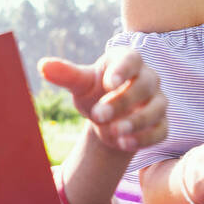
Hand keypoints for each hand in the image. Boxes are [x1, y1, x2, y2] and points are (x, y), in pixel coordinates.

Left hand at [40, 48, 166, 152]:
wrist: (106, 118)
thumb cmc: (94, 92)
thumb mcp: (79, 84)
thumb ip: (66, 74)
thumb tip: (43, 65)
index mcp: (128, 60)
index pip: (131, 59)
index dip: (123, 70)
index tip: (110, 83)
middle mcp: (148, 78)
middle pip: (144, 86)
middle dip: (122, 101)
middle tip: (98, 115)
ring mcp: (158, 101)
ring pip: (155, 110)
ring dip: (135, 122)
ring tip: (114, 132)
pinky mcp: (161, 124)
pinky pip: (159, 131)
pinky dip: (143, 139)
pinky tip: (124, 144)